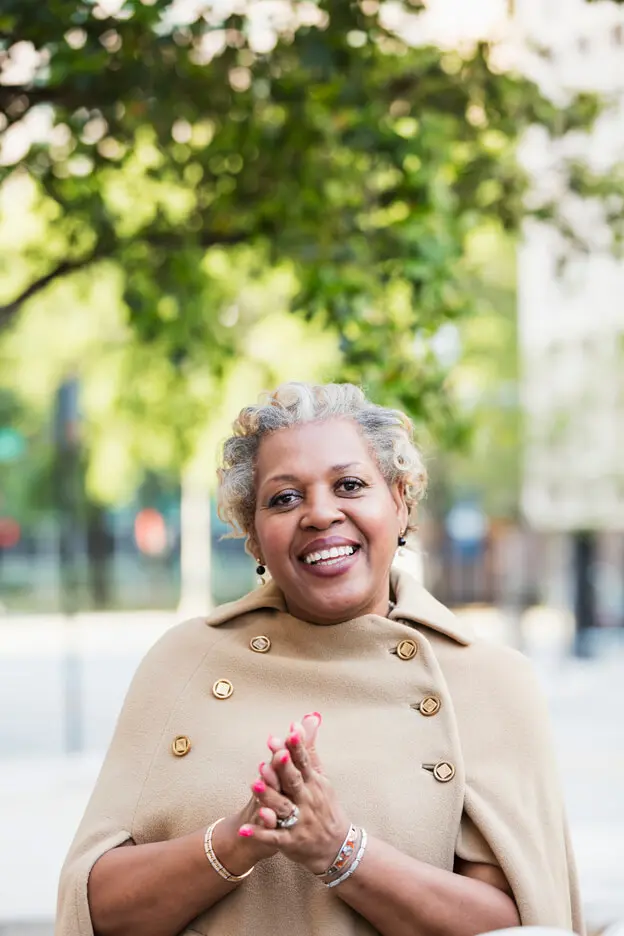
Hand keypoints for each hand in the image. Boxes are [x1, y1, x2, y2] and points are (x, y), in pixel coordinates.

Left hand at [241, 717, 349, 875]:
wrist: (336, 846)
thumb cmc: (324, 806)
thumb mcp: (320, 777)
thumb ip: (310, 748)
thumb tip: (310, 717)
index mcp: (313, 782)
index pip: (305, 761)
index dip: (298, 747)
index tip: (291, 730)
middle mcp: (307, 800)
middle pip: (294, 781)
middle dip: (284, 768)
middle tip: (275, 752)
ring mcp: (299, 821)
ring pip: (283, 808)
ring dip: (269, 797)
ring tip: (255, 784)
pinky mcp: (290, 840)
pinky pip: (273, 837)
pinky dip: (259, 833)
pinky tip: (245, 829)